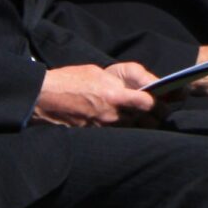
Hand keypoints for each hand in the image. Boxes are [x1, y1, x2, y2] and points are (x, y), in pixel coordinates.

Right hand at [34, 62, 161, 126]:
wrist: (42, 97)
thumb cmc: (71, 79)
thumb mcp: (100, 71)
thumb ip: (124, 80)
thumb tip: (146, 84)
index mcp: (115, 96)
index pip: (149, 103)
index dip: (161, 104)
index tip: (166, 101)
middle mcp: (111, 116)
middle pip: (145, 122)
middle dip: (156, 117)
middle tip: (160, 112)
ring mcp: (102, 128)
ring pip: (133, 131)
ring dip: (141, 125)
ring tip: (145, 117)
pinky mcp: (94, 136)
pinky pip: (117, 135)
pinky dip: (125, 131)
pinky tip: (126, 124)